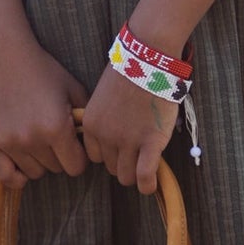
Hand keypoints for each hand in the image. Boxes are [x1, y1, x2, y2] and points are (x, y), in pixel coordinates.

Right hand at [0, 34, 88, 189]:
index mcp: (57, 127)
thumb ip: (86, 119)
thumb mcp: (73, 89)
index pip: (77, 167)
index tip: (75, 143)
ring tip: (38, 139)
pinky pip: (8, 177)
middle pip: (56, 169)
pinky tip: (23, 163)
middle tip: (54, 135)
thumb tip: (97, 144)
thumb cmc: (43, 70)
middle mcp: (33, 139)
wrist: (4, 54)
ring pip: (34, 173)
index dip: (80, 156)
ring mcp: (10, 142)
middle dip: (60, 156)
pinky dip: (17, 176)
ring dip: (40, 162)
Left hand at [81, 66, 179, 194]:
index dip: (109, 153)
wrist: (149, 58)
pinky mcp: (150, 142)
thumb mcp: (105, 96)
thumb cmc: (131, 71)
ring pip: (126, 175)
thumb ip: (104, 119)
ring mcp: (128, 140)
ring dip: (135, 174)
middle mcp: (106, 135)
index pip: (94, 156)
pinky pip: (144, 175)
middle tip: (136, 152)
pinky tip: (151, 185)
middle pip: (110, 167)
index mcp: (92, 124)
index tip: (120, 148)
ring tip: (145, 165)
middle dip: (123, 162)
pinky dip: (147, 185)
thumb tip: (112, 137)